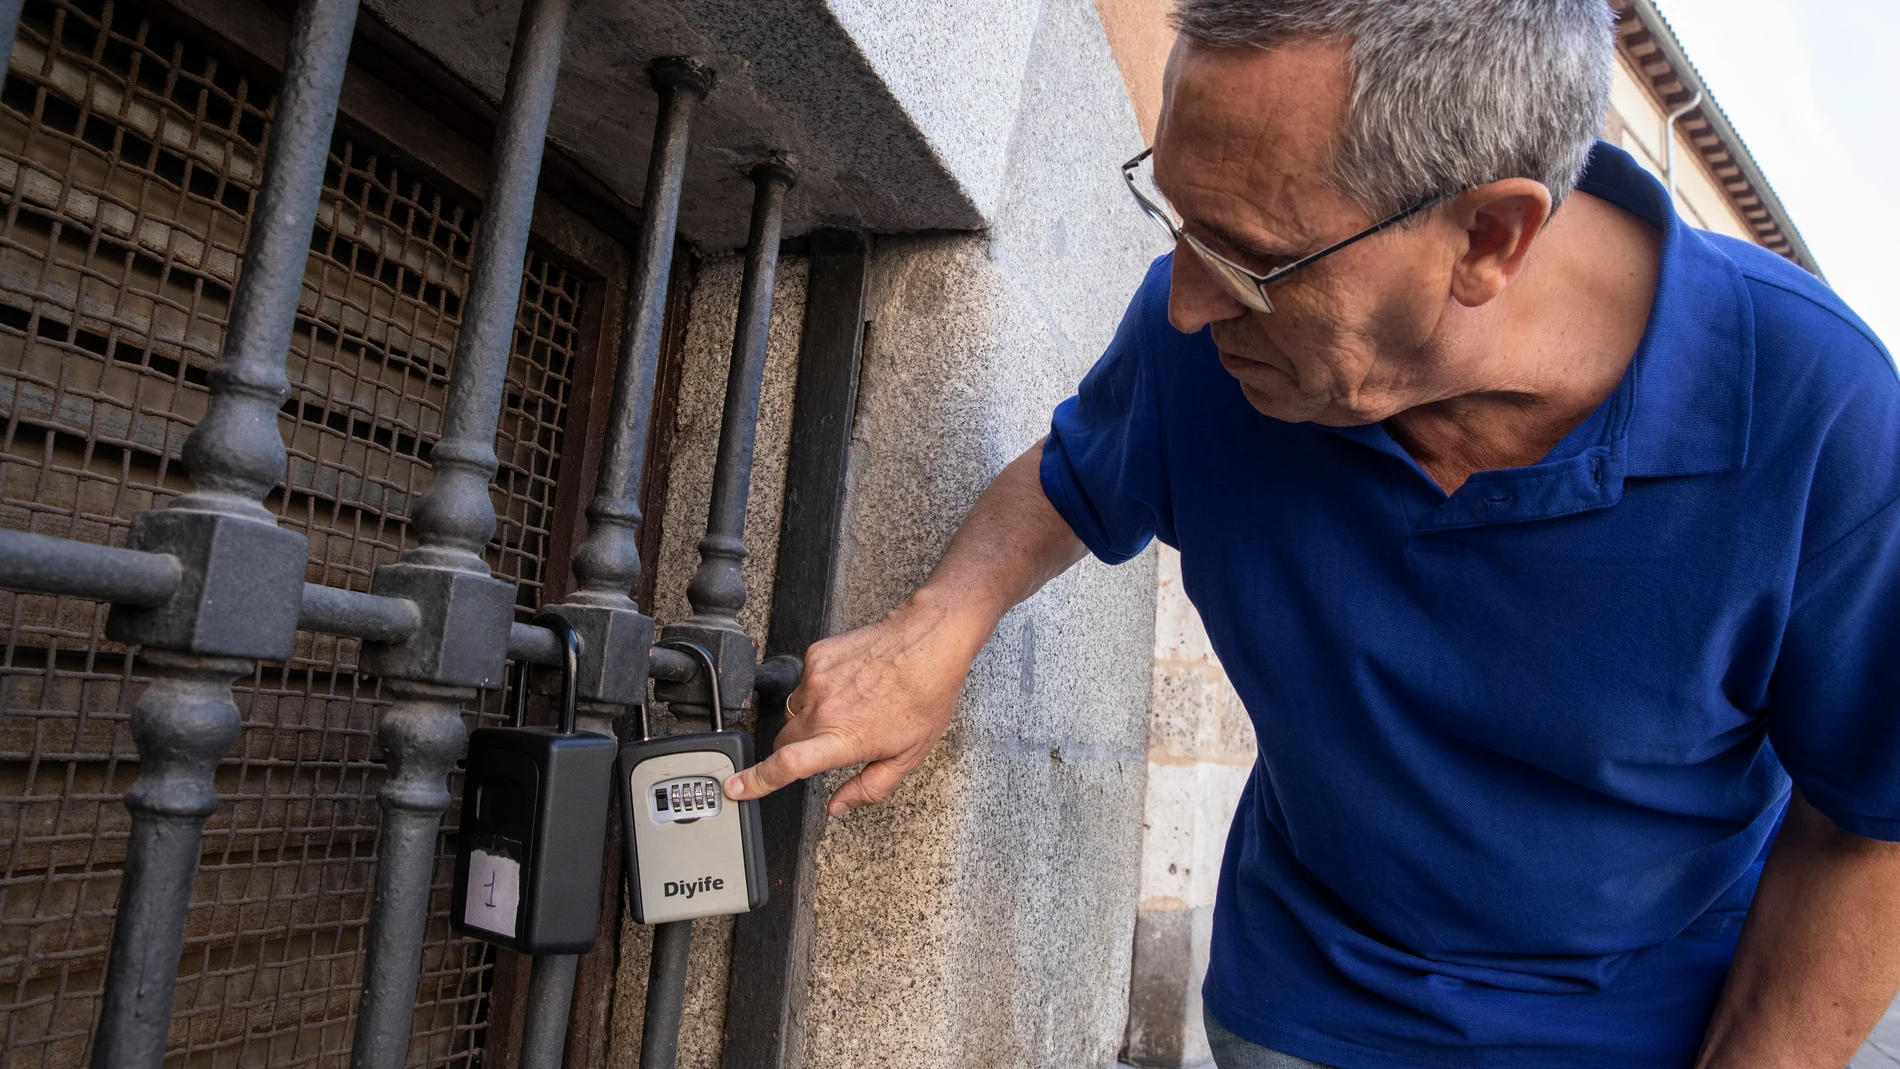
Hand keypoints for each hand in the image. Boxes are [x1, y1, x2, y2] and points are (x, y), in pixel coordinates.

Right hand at [723, 594, 980, 816]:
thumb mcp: (908, 756)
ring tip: (853, 707)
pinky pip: (805, 682)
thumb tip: (838, 806)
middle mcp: (824, 709)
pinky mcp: (816, 655)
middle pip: (783, 740)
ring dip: (811, 718)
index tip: (734, 787)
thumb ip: (869, 788)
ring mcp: (817, 679)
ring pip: (794, 711)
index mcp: (844, 738)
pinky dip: (821, 689)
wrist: (929, 640)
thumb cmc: (925, 695)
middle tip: (832, 743)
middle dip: (798, 749)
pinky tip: (853, 684)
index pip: (786, 764)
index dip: (756, 780)